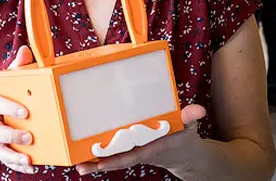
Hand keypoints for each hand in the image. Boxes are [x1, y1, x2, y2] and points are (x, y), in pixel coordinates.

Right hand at [0, 45, 35, 173]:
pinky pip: (5, 159)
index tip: (25, 112)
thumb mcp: (1, 81)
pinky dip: (17, 165)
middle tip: (29, 137)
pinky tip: (31, 167)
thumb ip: (14, 67)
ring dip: (13, 156)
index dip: (8, 108)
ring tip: (28, 159)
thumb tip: (26, 49)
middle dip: (10, 136)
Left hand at [76, 104, 208, 175]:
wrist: (185, 155)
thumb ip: (190, 117)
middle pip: (115, 160)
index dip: (114, 159)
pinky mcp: (131, 150)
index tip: (100, 162)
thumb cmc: (184, 138)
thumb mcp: (189, 127)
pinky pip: (114, 154)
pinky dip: (100, 155)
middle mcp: (139, 152)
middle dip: (98, 164)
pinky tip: (85, 154)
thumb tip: (198, 110)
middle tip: (79, 166)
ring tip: (77, 164)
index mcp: (151, 149)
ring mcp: (133, 153)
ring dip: (95, 161)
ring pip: (111, 159)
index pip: (130, 156)